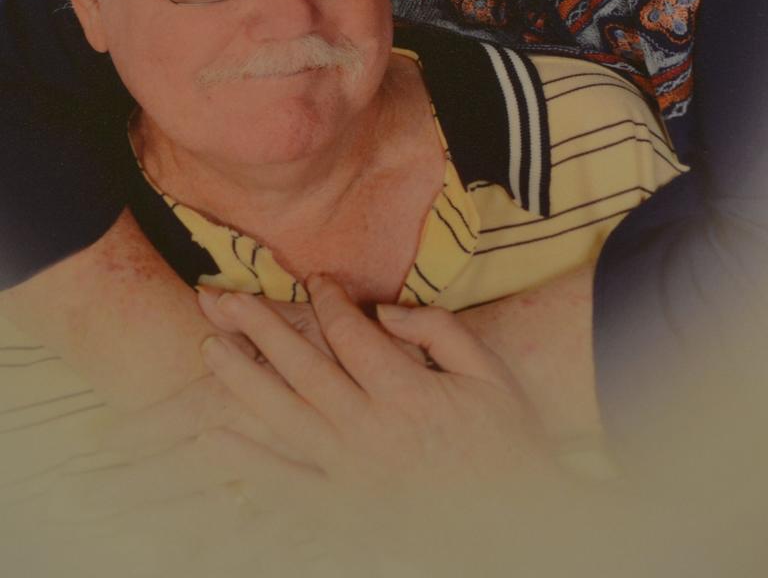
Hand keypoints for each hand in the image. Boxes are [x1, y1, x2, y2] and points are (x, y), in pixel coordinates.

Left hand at [197, 277, 555, 506]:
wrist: (519, 526)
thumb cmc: (508, 442)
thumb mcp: (489, 374)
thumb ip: (439, 332)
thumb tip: (384, 311)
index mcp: (410, 396)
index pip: (352, 334)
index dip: (328, 300)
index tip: (313, 279)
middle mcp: (373, 432)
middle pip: (304, 368)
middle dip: (260, 327)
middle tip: (224, 297)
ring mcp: (353, 475)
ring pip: (284, 418)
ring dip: (243, 380)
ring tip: (210, 347)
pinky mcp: (345, 510)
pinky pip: (287, 485)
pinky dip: (249, 463)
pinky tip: (215, 440)